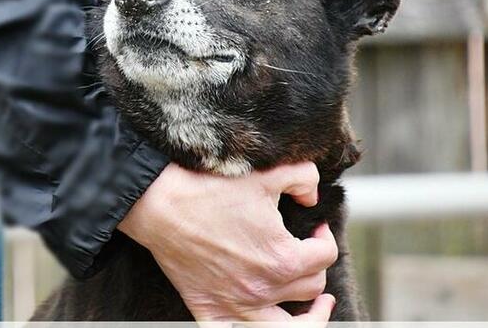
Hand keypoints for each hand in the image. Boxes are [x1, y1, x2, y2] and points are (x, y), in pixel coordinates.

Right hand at [118, 162, 337, 322]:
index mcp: (282, 259)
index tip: (316, 227)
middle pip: (311, 288)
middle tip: (309, 253)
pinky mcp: (210, 311)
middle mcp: (263, 290)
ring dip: (306, 318)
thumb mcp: (268, 173)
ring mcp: (236, 306)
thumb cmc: (211, 188)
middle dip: (315, 267)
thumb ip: (303, 178)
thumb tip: (313, 196)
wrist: (163, 202)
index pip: (325, 256)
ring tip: (314, 307)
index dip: (325, 237)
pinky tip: (262, 321)